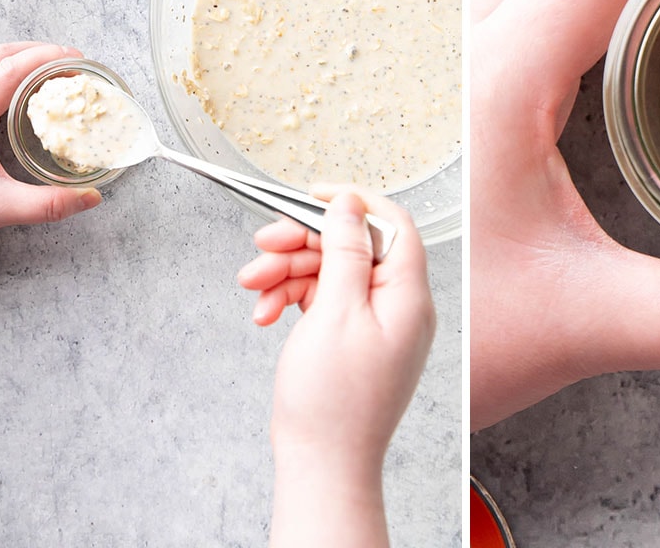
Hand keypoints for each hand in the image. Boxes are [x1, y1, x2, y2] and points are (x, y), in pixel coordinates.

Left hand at [0, 42, 102, 286]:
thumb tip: (89, 199)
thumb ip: (49, 204)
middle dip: (36, 51)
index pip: (11, 69)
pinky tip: (16, 98)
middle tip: (68, 59)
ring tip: (48, 73)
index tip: (76, 58)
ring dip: (18, 61)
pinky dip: (1, 77)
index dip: (47, 57)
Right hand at [237, 187, 434, 547]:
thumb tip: (350, 204)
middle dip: (302, 243)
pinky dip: (291, 300)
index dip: (352, 203)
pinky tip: (264, 314)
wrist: (323, 465)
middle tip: (262, 243)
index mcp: (408, 295)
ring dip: (287, 272)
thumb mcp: (336, 312)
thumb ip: (346, 251)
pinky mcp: (351, 339)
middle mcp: (398, 305)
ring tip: (252, 286)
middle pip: (352, 247)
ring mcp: (375, 323)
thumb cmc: (334, 402)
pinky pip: (322, 301)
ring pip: (330, 272)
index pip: (392, 224)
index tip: (311, 194)